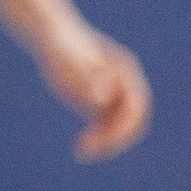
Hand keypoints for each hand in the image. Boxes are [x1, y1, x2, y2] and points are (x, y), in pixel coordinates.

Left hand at [37, 22, 150, 160]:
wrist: (54, 39)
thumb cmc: (62, 47)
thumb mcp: (71, 60)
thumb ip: (87, 78)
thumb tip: (101, 100)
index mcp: (125, 71)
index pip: (135, 106)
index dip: (124, 125)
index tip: (106, 139)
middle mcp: (125, 85)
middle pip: (132, 119)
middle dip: (116, 137)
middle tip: (93, 151)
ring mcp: (115, 94)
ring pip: (119, 125)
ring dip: (106, 141)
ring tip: (83, 152)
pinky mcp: (101, 102)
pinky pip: (105, 125)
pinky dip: (98, 137)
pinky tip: (82, 146)